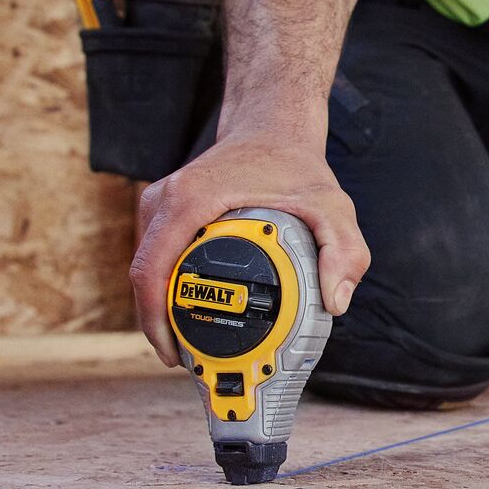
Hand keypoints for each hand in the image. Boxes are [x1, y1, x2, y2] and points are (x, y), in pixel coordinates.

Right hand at [130, 134, 371, 365]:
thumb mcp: (333, 206)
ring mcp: (162, 203)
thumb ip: (344, 251)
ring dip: (160, 308)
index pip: (152, 271)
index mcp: (190, 201)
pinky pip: (157, 257)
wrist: (272, 127)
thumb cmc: (295, 165)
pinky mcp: (167, 211)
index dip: (155, 321)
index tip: (174, 354)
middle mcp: (166, 200)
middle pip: (144, 275)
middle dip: (158, 324)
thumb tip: (334, 302)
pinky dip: (168, 287)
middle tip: (187, 361)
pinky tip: (190, 312)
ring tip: (189, 345)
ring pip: (147, 268)